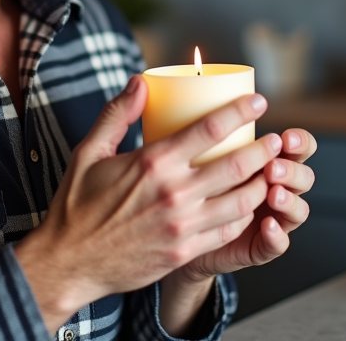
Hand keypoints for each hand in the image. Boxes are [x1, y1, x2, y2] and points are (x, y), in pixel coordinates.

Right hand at [15, 77, 279, 333]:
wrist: (69, 263)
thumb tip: (141, 82)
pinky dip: (245, 215)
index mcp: (153, 163)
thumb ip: (117, 114)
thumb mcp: (89, 152)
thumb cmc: (76, 206)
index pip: (211, 129)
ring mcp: (183, 226)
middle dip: (265, 149)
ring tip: (270, 172)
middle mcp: (174, 193)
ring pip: (242, 201)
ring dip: (262, 184)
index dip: (241, 111)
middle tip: (276, 139)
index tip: (259, 101)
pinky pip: (229, 230)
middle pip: (238, 165)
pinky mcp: (185, 252)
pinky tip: (248, 205)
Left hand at [169, 127, 316, 282]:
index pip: (297, 146)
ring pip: (298, 210)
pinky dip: (276, 235)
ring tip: (273, 191)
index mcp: (266, 162)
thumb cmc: (182, 187)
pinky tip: (266, 225)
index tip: (284, 137)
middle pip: (303, 176)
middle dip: (293, 168)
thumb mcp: (189, 154)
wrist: (173, 235)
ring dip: (290, 199)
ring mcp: (271, 220)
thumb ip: (189, 125)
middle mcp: (275, 189)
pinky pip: (277, 245)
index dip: (299, 140)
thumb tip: (151, 78)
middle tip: (274, 162)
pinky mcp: (259, 248)